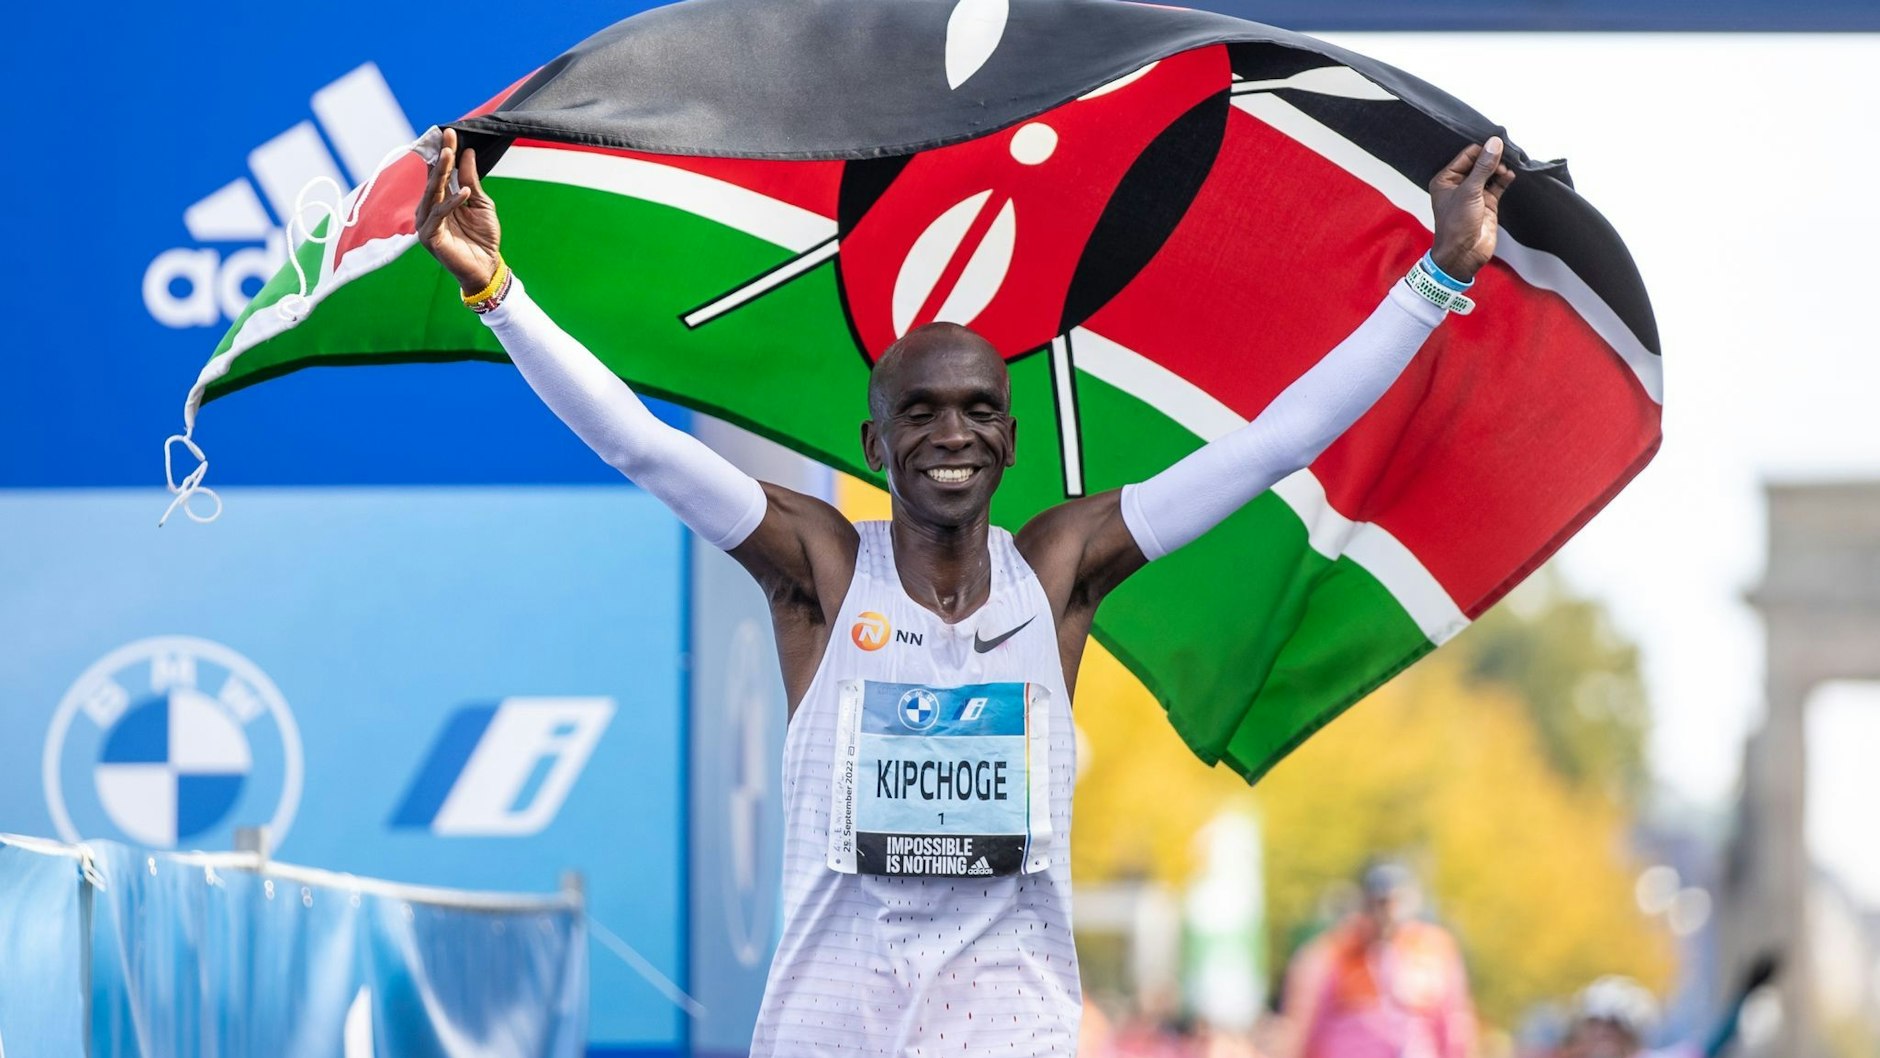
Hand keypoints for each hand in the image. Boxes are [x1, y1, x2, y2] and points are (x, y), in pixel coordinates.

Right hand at [416, 127, 501, 293]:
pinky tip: (463, 192)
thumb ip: (471, 180)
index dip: (445, 153)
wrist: (487, 267)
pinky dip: (452, 203)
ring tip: (450, 154)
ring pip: (433, 193)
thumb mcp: (480, 203)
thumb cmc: (483, 237)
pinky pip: (439, 215)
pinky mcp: (428, 236)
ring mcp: (426, 222)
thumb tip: (468, 153)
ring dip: (441, 173)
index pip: (440, 172)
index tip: (450, 133)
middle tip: (448, 137)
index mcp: (440, 200)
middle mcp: (430, 208)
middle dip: (442, 157)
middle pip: (435, 178)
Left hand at [1428, 137, 1514, 281]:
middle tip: (1505, 156)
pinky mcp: (1487, 202)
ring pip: (1490, 173)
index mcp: (1446, 179)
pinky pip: (1498, 185)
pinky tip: (1510, 175)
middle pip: (1480, 163)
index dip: (1482, 150)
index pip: (1467, 155)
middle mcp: (1459, 185)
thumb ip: (1483, 167)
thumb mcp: (1469, 191)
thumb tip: (1494, 144)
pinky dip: (1505, 179)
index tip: (1497, 145)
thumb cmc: (1456, 226)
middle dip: (1493, 158)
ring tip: (1506, 169)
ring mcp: (1474, 193)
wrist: (1463, 254)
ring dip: (1500, 168)